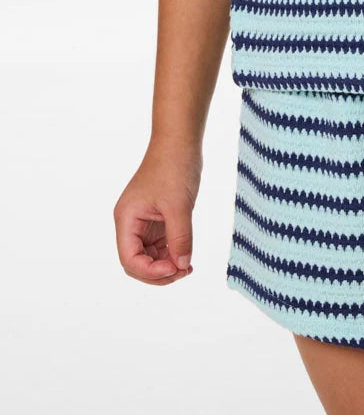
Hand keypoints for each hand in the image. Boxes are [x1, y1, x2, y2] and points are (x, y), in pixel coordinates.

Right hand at [113, 142, 201, 284]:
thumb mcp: (179, 205)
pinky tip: (186, 257)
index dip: (149, 271)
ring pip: (150, 255)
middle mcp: (131, 223)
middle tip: (183, 272)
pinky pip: (161, 244)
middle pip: (137, 262)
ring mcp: (144, 221)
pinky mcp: (158, 218)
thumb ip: (180, 238)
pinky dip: (172, 253)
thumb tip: (182, 266)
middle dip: (158, 272)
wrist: (180, 141)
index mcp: (126, 219)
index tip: (174, 268)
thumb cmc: (174, 167)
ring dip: (167, 265)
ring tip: (187, 268)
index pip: (129, 258)